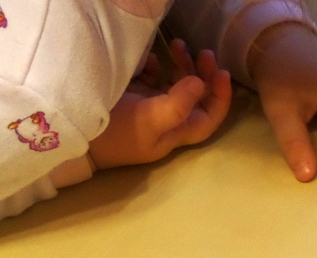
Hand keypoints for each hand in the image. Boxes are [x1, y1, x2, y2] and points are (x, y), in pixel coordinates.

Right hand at [89, 40, 231, 169]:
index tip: (221, 73)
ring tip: (178, 44)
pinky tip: (151, 59)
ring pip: (175, 84)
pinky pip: (152, 77)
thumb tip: (201, 84)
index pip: (209, 117)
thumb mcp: (149, 120)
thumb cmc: (115, 133)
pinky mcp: (132, 96)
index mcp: (176, 132)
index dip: (220, 97)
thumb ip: (177, 104)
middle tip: (204, 52)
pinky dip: (156, 66)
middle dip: (202, 74)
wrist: (73, 132)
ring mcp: (149, 106)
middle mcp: (167, 120)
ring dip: (181, 65)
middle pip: (195, 97)